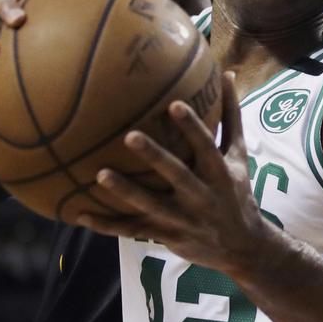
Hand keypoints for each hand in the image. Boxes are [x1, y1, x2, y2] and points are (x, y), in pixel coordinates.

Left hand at [76, 73, 282, 278]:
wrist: (242, 246)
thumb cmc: (237, 191)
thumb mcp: (239, 156)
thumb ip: (231, 117)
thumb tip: (229, 75)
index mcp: (220, 173)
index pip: (206, 146)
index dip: (192, 127)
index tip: (174, 104)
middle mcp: (202, 196)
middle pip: (177, 175)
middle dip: (155, 157)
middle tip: (130, 136)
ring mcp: (183, 219)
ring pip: (150, 205)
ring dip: (126, 191)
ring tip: (101, 174)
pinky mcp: (166, 236)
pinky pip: (133, 231)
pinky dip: (107, 226)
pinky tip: (80, 215)